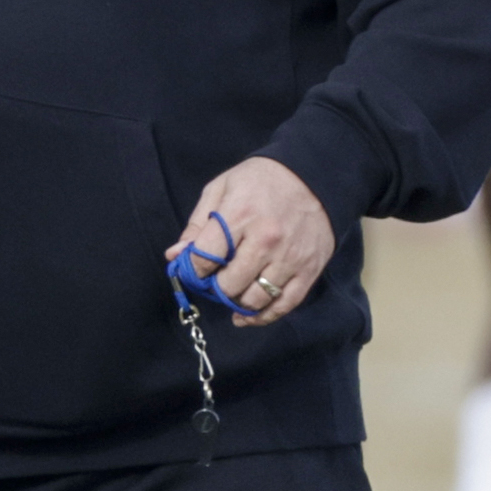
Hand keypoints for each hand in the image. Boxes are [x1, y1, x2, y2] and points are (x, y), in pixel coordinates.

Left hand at [168, 158, 334, 328]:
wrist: (315, 174)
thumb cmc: (261, 180)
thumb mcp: (222, 188)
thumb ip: (197, 224)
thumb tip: (175, 255)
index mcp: (240, 215)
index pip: (204, 259)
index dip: (193, 269)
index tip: (195, 268)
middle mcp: (266, 240)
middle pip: (228, 285)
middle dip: (216, 286)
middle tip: (216, 278)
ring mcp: (290, 258)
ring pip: (255, 299)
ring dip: (238, 302)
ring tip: (233, 293)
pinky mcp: (309, 269)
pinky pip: (284, 305)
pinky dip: (263, 316)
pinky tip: (248, 315)